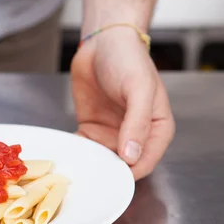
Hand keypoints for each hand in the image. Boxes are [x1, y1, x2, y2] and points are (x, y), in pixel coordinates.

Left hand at [71, 27, 174, 179]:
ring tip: (75, 172)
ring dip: (90, 166)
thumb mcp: (139, 88)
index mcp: (157, 129)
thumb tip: (132, 156)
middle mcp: (135, 136)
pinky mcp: (92, 129)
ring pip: (102, 160)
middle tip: (90, 181)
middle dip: (108, 174)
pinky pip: (84, 148)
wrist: (102, 42)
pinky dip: (76, 153)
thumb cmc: (128, 59)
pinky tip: (66, 156)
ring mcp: (113, 134)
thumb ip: (138, 123)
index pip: (146, 161)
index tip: (113, 180)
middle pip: (124, 166)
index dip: (131, 173)